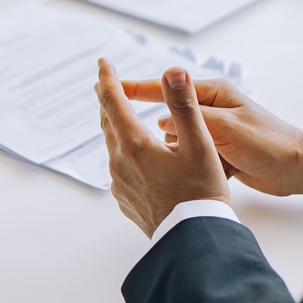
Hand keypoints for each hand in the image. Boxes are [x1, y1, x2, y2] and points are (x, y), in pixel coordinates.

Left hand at [97, 59, 229, 237]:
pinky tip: (135, 157)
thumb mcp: (199, 144)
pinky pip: (120, 169)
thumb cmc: (200, 192)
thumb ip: (184, 106)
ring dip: (115, 127)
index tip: (103, 63)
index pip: (113, 101)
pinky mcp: (126, 199)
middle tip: (106, 84)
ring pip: (113, 146)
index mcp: (135, 144)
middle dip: (108, 100)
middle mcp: (121, 163)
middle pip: (108, 123)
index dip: (108, 79)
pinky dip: (124, 154)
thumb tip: (173, 72)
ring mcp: (120, 183)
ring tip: (120, 117)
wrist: (192, 239)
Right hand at [121, 76, 302, 197]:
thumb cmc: (268, 143)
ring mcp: (216, 130)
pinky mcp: (221, 151)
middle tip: (130, 131)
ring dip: (179, 151)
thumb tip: (160, 117)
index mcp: (214, 94)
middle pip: (171, 115)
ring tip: (175, 160)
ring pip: (182, 140)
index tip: (110, 86)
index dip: (136, 89)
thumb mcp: (227, 127)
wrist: (298, 168)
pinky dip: (193, 164)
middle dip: (157, 127)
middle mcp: (212, 109)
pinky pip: (195, 156)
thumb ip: (193, 118)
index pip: (167, 88)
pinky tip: (192, 173)